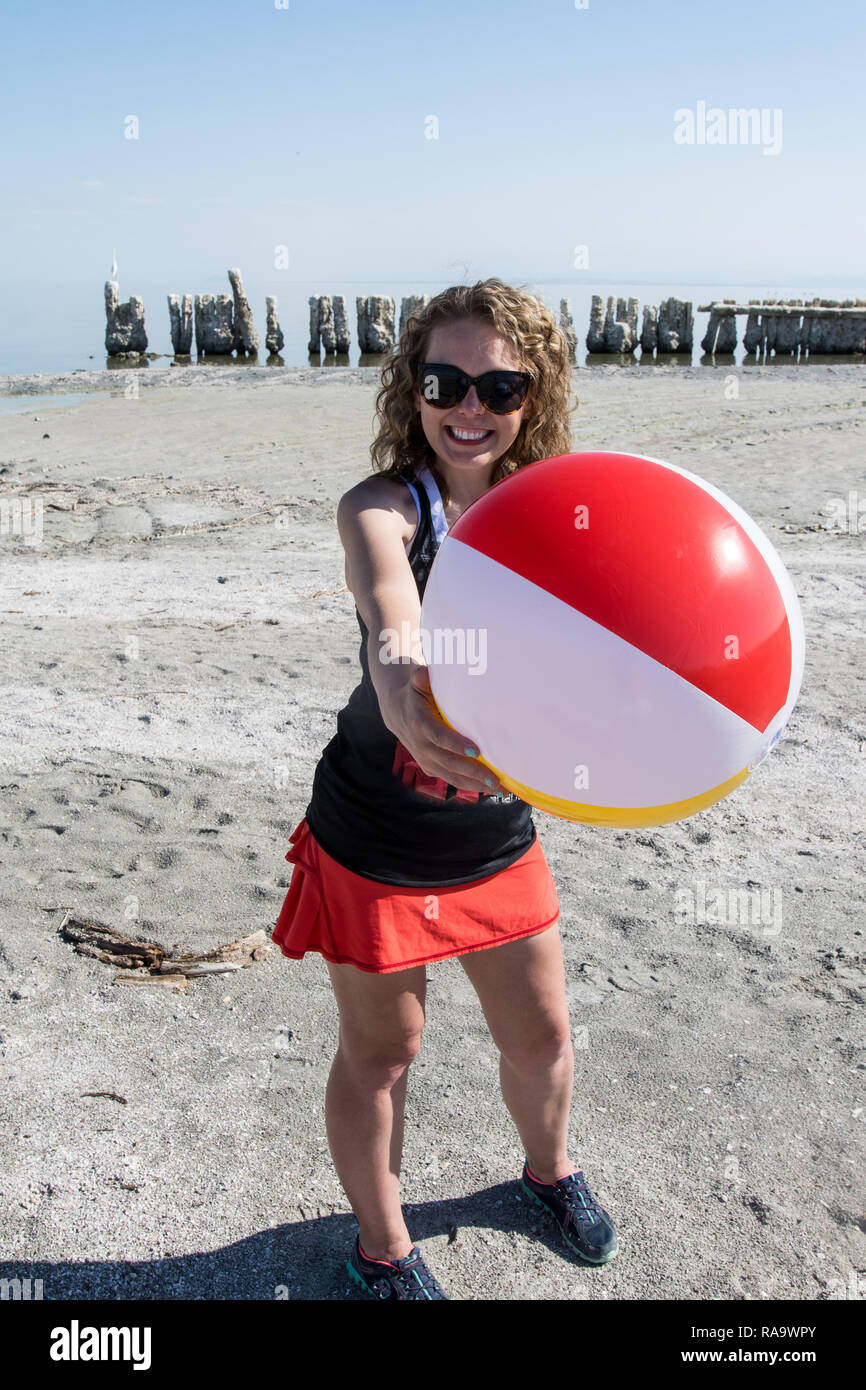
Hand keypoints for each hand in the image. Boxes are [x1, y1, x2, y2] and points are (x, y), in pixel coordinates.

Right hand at [383, 665, 507, 795]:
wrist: (397, 712)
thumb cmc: (417, 694)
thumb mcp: (416, 683)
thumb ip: (422, 679)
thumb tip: (424, 672)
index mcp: (420, 724)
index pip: (439, 737)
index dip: (456, 744)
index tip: (477, 750)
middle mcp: (422, 746)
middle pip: (449, 762)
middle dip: (473, 771)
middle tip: (496, 779)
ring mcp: (426, 760)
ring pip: (451, 776)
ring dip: (475, 784)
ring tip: (499, 789)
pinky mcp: (431, 768)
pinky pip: (451, 779)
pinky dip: (470, 786)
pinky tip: (489, 789)